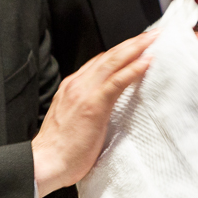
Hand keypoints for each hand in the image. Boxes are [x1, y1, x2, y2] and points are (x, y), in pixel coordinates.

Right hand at [33, 32, 154, 195]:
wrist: (45, 163)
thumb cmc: (60, 149)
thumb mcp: (75, 120)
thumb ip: (88, 107)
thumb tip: (107, 106)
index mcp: (72, 87)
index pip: (99, 62)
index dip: (119, 52)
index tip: (136, 46)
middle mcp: (77, 84)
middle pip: (108, 56)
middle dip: (131, 43)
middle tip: (151, 34)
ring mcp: (84, 92)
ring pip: (113, 62)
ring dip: (135, 48)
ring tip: (152, 40)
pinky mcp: (93, 105)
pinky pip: (116, 82)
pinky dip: (132, 69)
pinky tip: (145, 62)